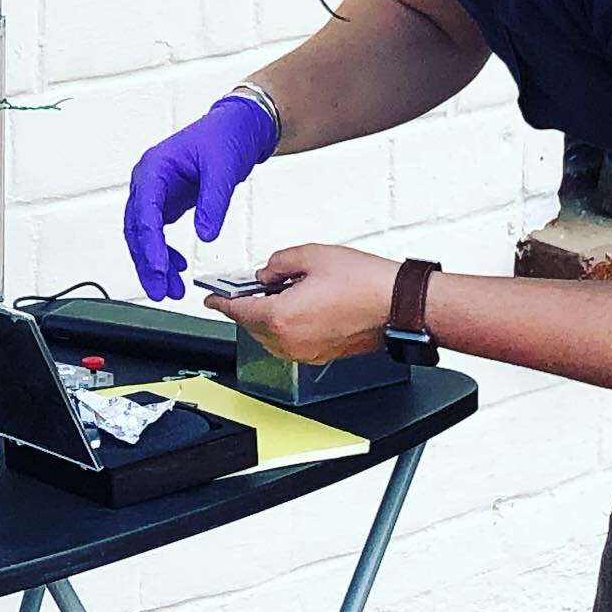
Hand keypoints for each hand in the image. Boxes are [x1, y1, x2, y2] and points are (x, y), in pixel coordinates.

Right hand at [123, 95, 276, 300]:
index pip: (144, 213)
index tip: (159, 269)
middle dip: (147, 262)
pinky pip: (156, 232)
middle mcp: (149, 180)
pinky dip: (163, 252)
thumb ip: (212, 203)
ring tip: (168, 287)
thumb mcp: (223, 169)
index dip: (150, 245)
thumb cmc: (226, 135)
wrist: (238, 126)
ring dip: (153, 262)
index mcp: (154, 167)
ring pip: (143, 234)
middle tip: (160, 288)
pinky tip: (175, 267)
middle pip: (136, 229)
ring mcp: (156, 191)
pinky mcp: (166, 200)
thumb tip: (205, 234)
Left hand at [205, 243, 399, 362]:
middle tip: (249, 288)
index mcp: (282, 318)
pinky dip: (285, 327)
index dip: (220, 302)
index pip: (238, 311)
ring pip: (270, 337)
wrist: (401, 306)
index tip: (210, 298)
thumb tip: (266, 273)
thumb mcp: (312, 256)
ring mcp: (307, 352)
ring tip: (278, 293)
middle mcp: (291, 341)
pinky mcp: (322, 355)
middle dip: (247, 306)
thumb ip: (279, 263)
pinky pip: (290, 343)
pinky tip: (296, 307)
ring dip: (266, 318)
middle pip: (252, 326)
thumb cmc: (366, 284)